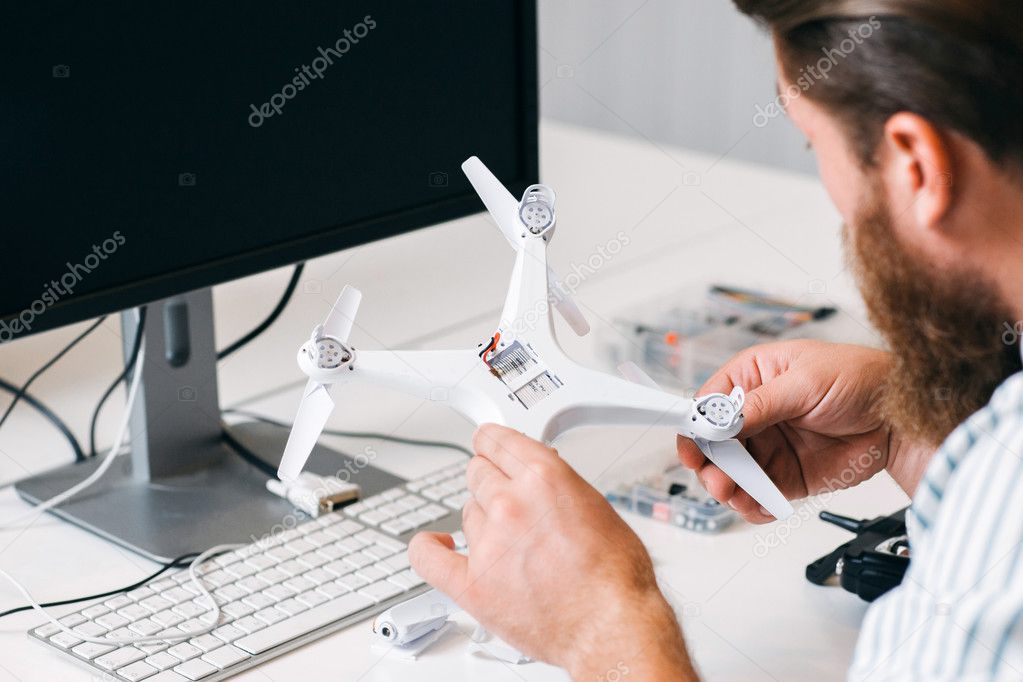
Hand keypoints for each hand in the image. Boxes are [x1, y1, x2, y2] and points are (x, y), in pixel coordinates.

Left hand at [409, 424, 695, 680]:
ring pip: (465, 512)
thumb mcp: (596, 506)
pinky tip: (437, 545)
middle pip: (477, 473)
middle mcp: (510, 504)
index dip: (491, 443)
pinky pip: (427, 557)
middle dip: (491, 482)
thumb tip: (540, 481)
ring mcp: (487, 543)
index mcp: (544, 478)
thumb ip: (559, 486)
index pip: (495, 440)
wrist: (611, 627)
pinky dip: (428, 548)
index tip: (487, 446)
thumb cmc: (615, 576)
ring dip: (481, 520)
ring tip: (507, 541)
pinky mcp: (471, 584)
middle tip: (507, 501)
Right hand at [678, 340, 910, 523]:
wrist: (901, 418)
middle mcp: (755, 414)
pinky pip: (759, 494)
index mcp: (754, 378)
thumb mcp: (805, 382)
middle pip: (713, 443)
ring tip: (737, 496)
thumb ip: (761, 404)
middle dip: (710, 464)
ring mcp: (769, 446)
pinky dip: (753, 504)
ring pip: (732, 473)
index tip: (693, 448)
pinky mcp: (786, 475)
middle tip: (718, 480)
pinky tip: (758, 506)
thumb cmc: (859, 379)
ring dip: (728, 488)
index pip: (710, 403)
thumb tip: (721, 420)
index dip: (696, 426)